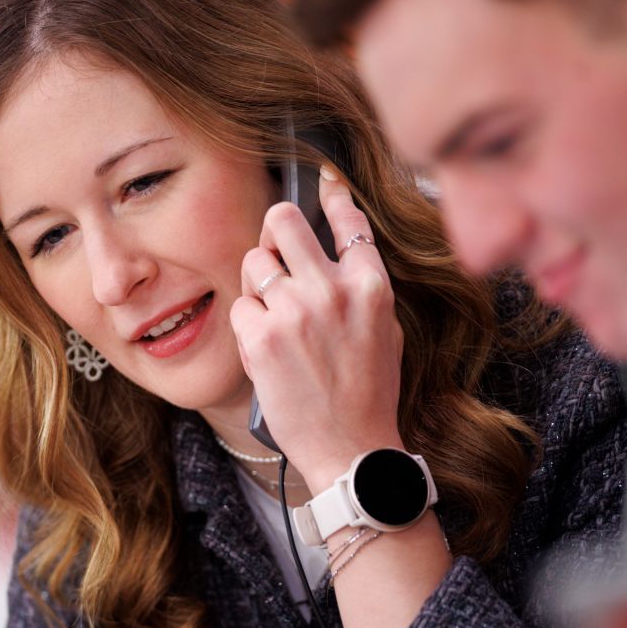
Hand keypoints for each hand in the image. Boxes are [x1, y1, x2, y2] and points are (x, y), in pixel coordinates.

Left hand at [229, 167, 404, 489]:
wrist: (351, 449)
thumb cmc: (369, 392)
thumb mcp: (385, 329)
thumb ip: (361, 285)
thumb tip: (338, 248)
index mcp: (370, 284)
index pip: (347, 219)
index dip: (330, 194)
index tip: (320, 178)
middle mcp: (333, 289)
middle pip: (282, 220)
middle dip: (273, 229)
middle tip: (274, 247)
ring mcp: (294, 310)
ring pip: (254, 262)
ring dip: (258, 282)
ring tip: (275, 316)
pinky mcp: (261, 336)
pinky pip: (241, 305)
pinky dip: (249, 325)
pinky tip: (267, 349)